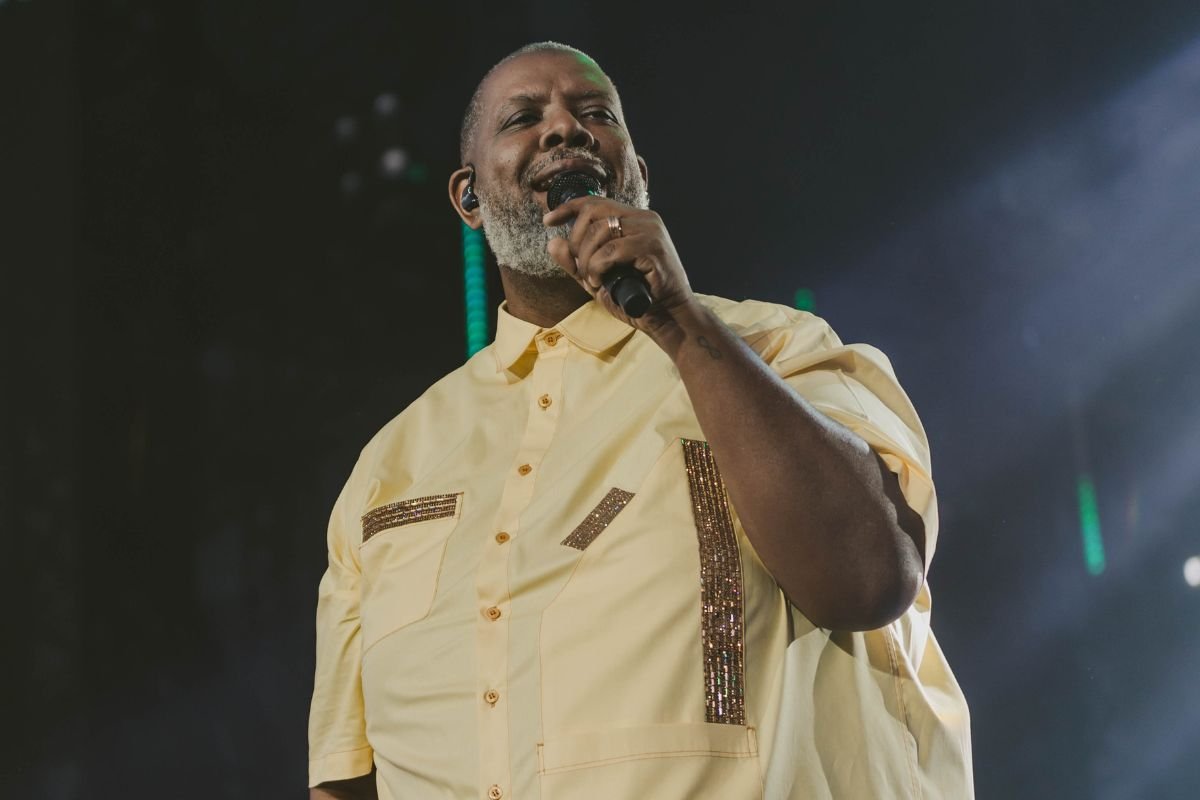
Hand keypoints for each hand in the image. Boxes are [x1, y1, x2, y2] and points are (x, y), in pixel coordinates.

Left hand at [543, 196, 694, 333]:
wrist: (668, 319)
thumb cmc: (636, 299)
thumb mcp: (598, 279)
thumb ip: (576, 262)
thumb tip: (553, 241)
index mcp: (634, 220)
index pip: (595, 202)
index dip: (568, 208)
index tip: (548, 220)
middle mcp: (644, 219)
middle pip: (593, 212)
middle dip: (577, 241)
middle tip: (581, 269)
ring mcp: (650, 231)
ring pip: (600, 232)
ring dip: (586, 259)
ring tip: (592, 280)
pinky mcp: (653, 248)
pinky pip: (611, 251)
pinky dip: (598, 267)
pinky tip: (600, 282)